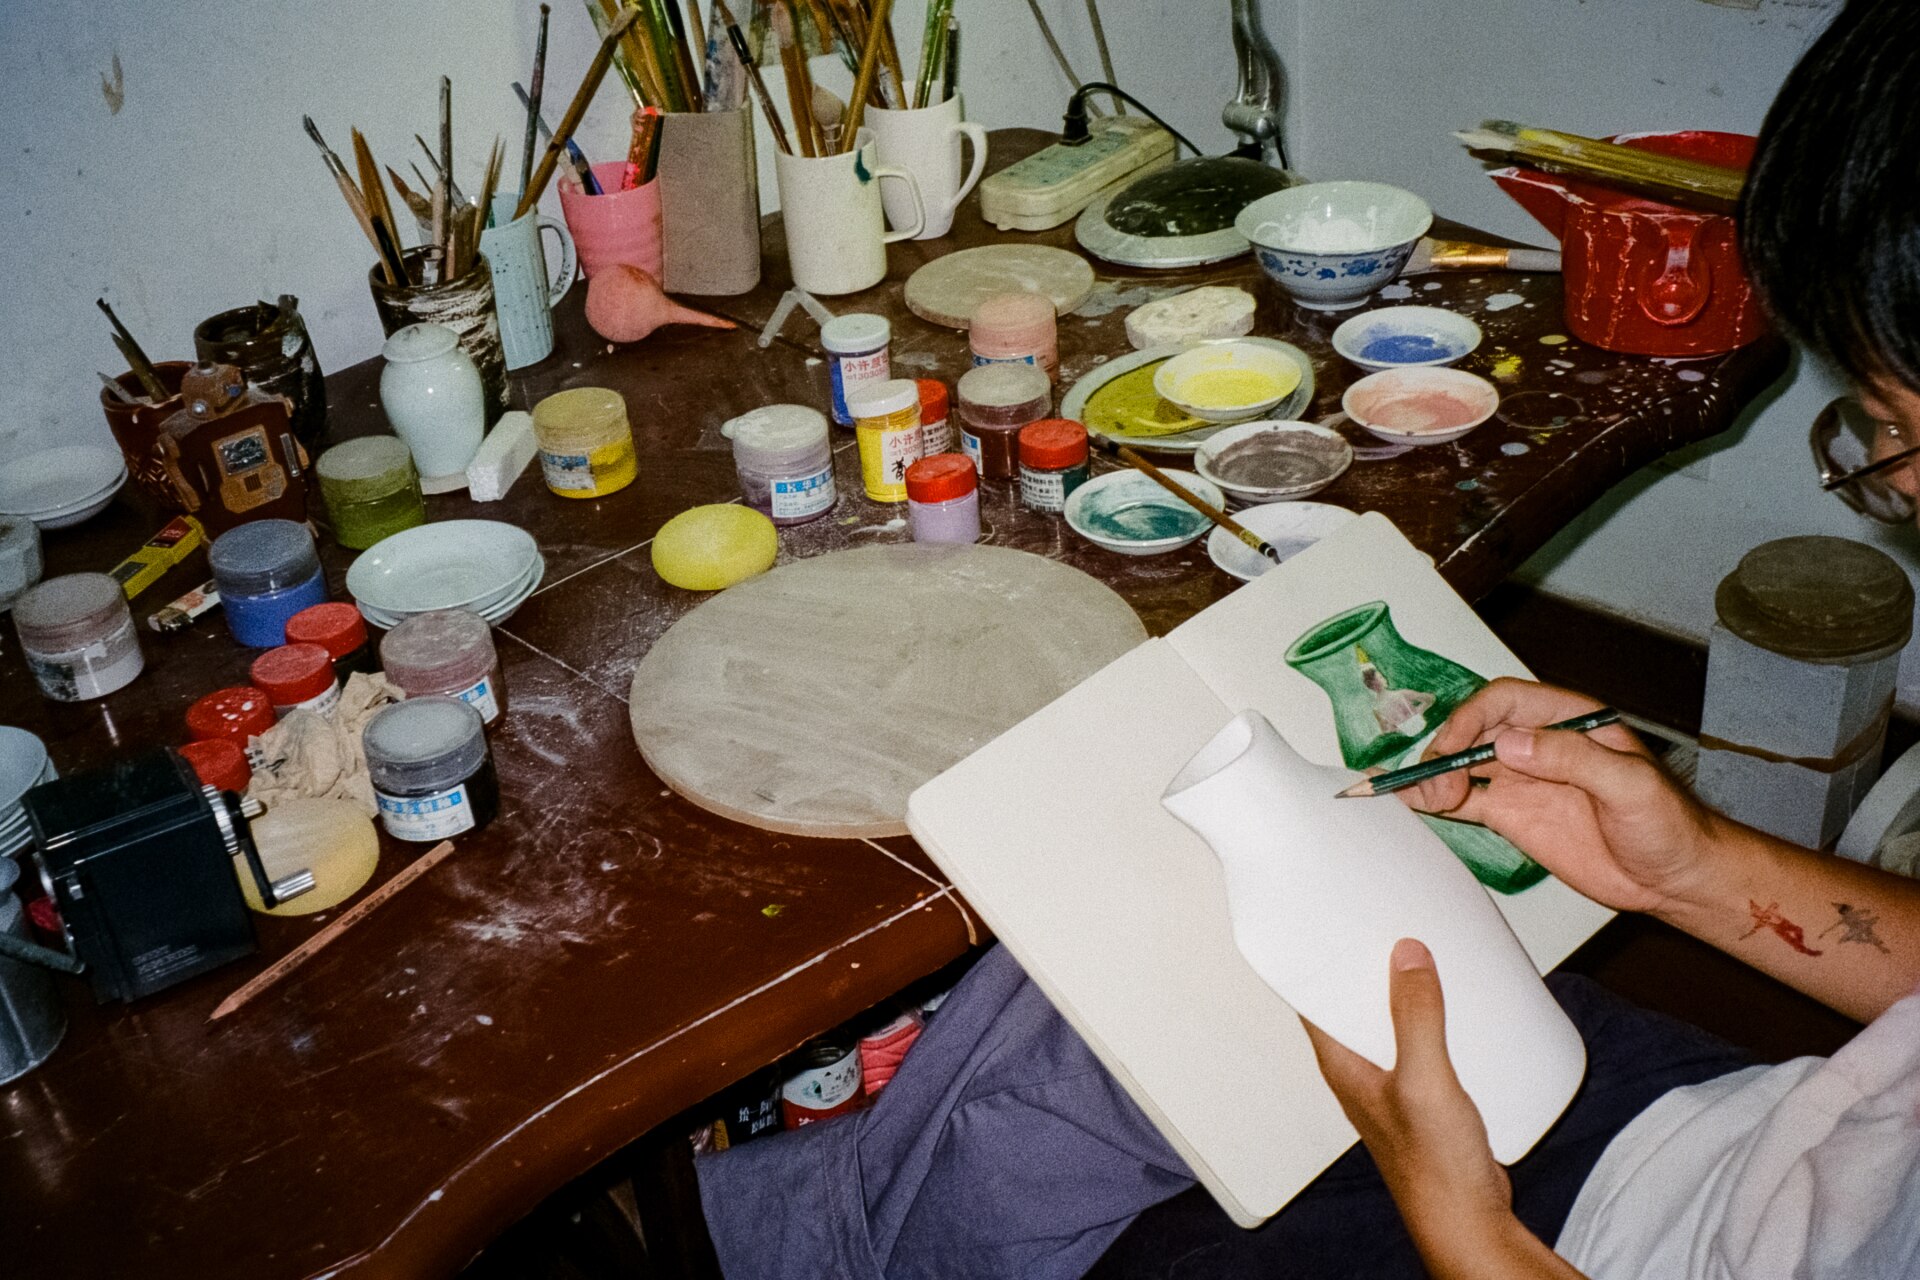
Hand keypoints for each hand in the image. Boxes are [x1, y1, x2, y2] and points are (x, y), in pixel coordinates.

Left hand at [1303, 940, 1510, 1241]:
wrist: (1469, 1219)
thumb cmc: (1433, 1169)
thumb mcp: (1425, 1079)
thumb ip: (1416, 1017)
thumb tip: (1406, 955)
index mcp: (1342, 1064)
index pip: (1310, 998)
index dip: (1315, 958)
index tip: (1329, 921)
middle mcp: (1361, 1071)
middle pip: (1353, 1005)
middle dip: (1369, 967)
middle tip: (1389, 925)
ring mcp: (1392, 1083)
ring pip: (1390, 1023)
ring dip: (1405, 992)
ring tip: (1428, 955)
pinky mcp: (1425, 1094)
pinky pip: (1423, 1043)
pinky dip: (1435, 1020)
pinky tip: (1460, 1007)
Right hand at [1401, 679, 1719, 915]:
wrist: (1675, 878)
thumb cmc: (1669, 825)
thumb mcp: (1630, 785)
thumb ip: (1573, 759)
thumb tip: (1510, 743)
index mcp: (1569, 721)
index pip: (1505, 701)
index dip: (1472, 718)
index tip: (1455, 747)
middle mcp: (1539, 745)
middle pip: (1474, 730)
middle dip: (1447, 750)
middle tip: (1438, 784)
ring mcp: (1522, 780)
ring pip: (1463, 763)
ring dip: (1435, 775)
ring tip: (1422, 798)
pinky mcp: (1513, 815)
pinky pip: (1465, 800)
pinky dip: (1434, 800)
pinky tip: (1411, 802)